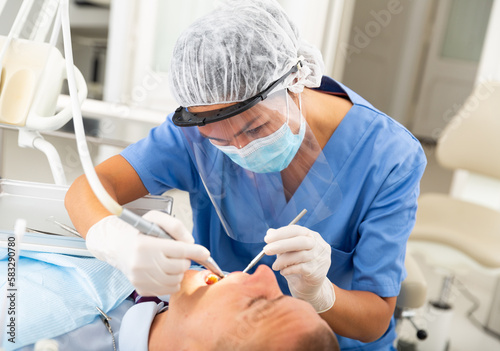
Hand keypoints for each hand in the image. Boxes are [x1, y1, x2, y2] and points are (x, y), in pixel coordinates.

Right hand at [86, 210, 209, 296]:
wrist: (118, 246)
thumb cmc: (139, 232)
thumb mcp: (156, 219)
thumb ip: (176, 226)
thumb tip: (191, 242)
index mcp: (145, 245)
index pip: (180, 250)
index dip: (196, 251)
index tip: (205, 253)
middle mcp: (141, 263)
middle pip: (180, 266)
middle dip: (184, 259)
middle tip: (177, 254)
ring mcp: (140, 279)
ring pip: (176, 279)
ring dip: (179, 271)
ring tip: (170, 261)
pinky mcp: (141, 289)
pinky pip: (168, 289)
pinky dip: (172, 281)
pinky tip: (165, 271)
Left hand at [264, 225, 334, 312]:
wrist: (308, 287)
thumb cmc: (297, 265)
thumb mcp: (288, 252)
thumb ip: (281, 241)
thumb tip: (269, 232)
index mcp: (312, 236)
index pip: (297, 230)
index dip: (281, 233)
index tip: (267, 239)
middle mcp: (319, 245)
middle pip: (301, 241)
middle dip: (281, 245)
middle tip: (266, 250)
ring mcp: (320, 259)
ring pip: (300, 255)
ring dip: (283, 260)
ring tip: (275, 266)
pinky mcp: (318, 272)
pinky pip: (301, 268)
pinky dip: (289, 269)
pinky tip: (283, 272)